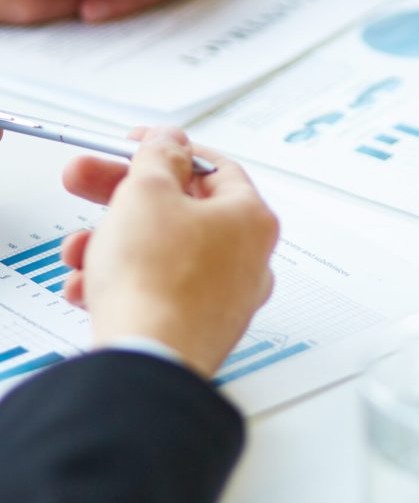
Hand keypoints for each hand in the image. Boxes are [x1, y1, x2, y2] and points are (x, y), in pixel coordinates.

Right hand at [59, 128, 278, 377]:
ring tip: (81, 251)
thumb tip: (170, 141)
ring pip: (165, 253)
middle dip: (126, 198)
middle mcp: (250, 258)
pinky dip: (124, 283)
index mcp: (252, 218)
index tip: (137, 146)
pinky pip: (159, 291)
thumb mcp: (148, 193)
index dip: (168, 151)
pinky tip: (90, 287)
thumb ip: (158, 157)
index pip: (214, 168)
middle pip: (183, 210)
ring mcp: (228, 297)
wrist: (146, 360)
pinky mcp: (199, 328)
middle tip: (89, 184)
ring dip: (116, 244)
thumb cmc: (158, 280)